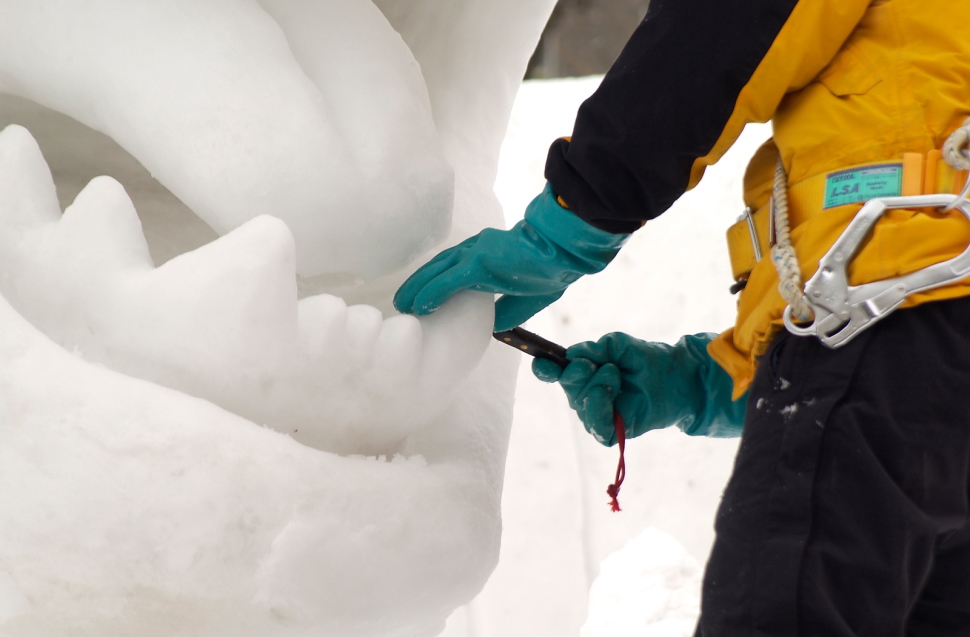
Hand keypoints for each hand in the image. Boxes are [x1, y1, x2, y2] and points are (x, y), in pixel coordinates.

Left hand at [393, 184, 627, 331]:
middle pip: (439, 267)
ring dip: (417, 289)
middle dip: (420, 284)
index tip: (425, 299)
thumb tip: (493, 328)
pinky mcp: (478, 262)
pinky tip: (418, 305)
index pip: (454, 267)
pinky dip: (430, 293)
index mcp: (487, 255)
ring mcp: (476, 254)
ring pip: (437, 271)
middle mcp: (476, 250)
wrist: (564, 248)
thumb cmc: (553, 268)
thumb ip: (509, 309)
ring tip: (403, 305)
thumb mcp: (528, 295)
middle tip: (404, 303)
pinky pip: (447, 280)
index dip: (437, 282)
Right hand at [533, 332, 746, 444]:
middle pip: (567, 385)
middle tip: (606, 364)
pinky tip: (610, 395)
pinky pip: (595, 426)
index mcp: (580, 373)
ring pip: (581, 403)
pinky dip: (599, 408)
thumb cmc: (645, 360)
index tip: (542, 363)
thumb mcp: (618, 345)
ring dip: (599, 385)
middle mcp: (582, 395)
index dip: (544, 369)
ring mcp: (594, 414)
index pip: (552, 373)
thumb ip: (595, 347)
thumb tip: (572, 355)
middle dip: (582, 371)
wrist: (674, 377)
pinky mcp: (609, 431)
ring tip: (617, 375)